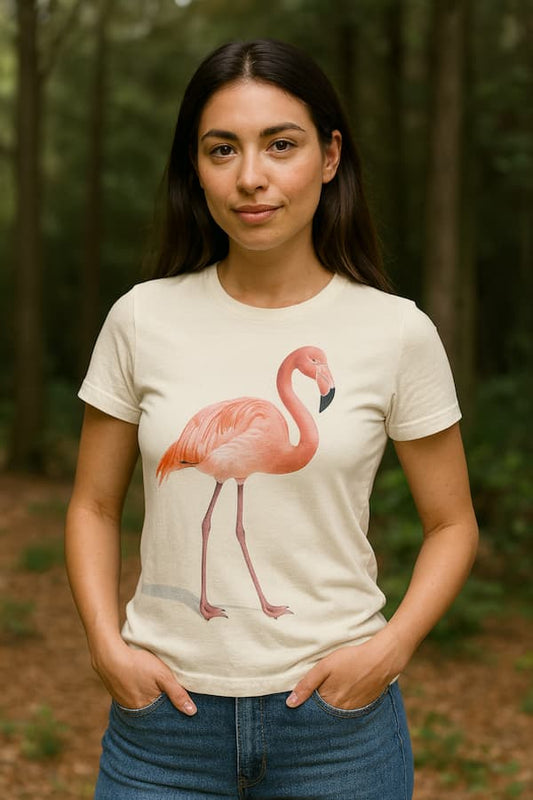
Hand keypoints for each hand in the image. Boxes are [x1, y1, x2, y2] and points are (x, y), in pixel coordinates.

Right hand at [92, 638, 196, 715]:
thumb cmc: (138, 664)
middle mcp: (134, 711)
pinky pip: (133, 698)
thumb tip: (192, 712)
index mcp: (146, 709)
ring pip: (143, 705)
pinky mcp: (118, 694)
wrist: (109, 655)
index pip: (164, 716)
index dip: (173, 711)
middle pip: (153, 712)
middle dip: (162, 707)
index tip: (181, 708)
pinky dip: (139, 694)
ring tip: (156, 691)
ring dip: (150, 700)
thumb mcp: (162, 676)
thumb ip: (177, 693)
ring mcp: (124, 703)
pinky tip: (142, 686)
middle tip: (169, 697)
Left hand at [286, 629, 407, 709]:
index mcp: (329, 701)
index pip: (311, 711)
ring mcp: (354, 710)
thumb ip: (307, 684)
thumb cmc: (351, 659)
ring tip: (330, 693)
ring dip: (330, 707)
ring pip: (336, 713)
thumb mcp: (325, 666)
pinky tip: (344, 692)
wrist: (382, 659)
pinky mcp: (364, 706)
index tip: (299, 702)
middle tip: (314, 696)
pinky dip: (343, 705)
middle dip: (317, 709)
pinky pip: (349, 711)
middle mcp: (341, 710)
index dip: (305, 705)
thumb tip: (290, 704)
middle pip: (323, 714)